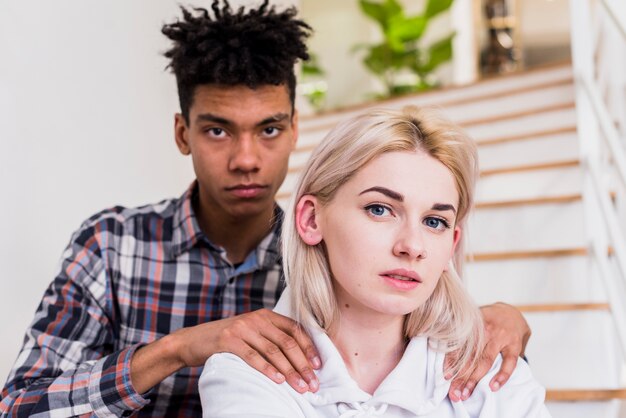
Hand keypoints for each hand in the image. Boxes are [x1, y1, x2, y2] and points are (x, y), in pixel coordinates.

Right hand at [172, 308, 320, 392]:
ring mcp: (242, 328)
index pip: (295, 330)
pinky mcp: (228, 340)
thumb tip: (301, 358)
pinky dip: (267, 370)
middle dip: (303, 365)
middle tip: (312, 383)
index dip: (309, 348)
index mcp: (266, 315)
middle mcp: (256, 318)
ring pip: (273, 351)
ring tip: (300, 387)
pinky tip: (278, 381)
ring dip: (290, 372)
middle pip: (287, 342)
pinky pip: (253, 357)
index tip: (318, 367)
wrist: (193, 340)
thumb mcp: (252, 332)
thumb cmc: (227, 340)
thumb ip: (272, 337)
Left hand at [445, 302, 530, 401]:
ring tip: (465, 392)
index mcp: (472, 323)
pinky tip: (493, 387)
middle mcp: (485, 329)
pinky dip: (501, 376)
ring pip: (485, 361)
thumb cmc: (487, 319)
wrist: (512, 312)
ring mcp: (501, 337)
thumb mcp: (472, 320)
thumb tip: (439, 347)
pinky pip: (509, 363)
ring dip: (474, 379)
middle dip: (460, 375)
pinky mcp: (514, 345)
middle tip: (453, 391)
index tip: (445, 376)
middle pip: (470, 356)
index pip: (459, 344)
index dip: (451, 360)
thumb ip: (460, 333)